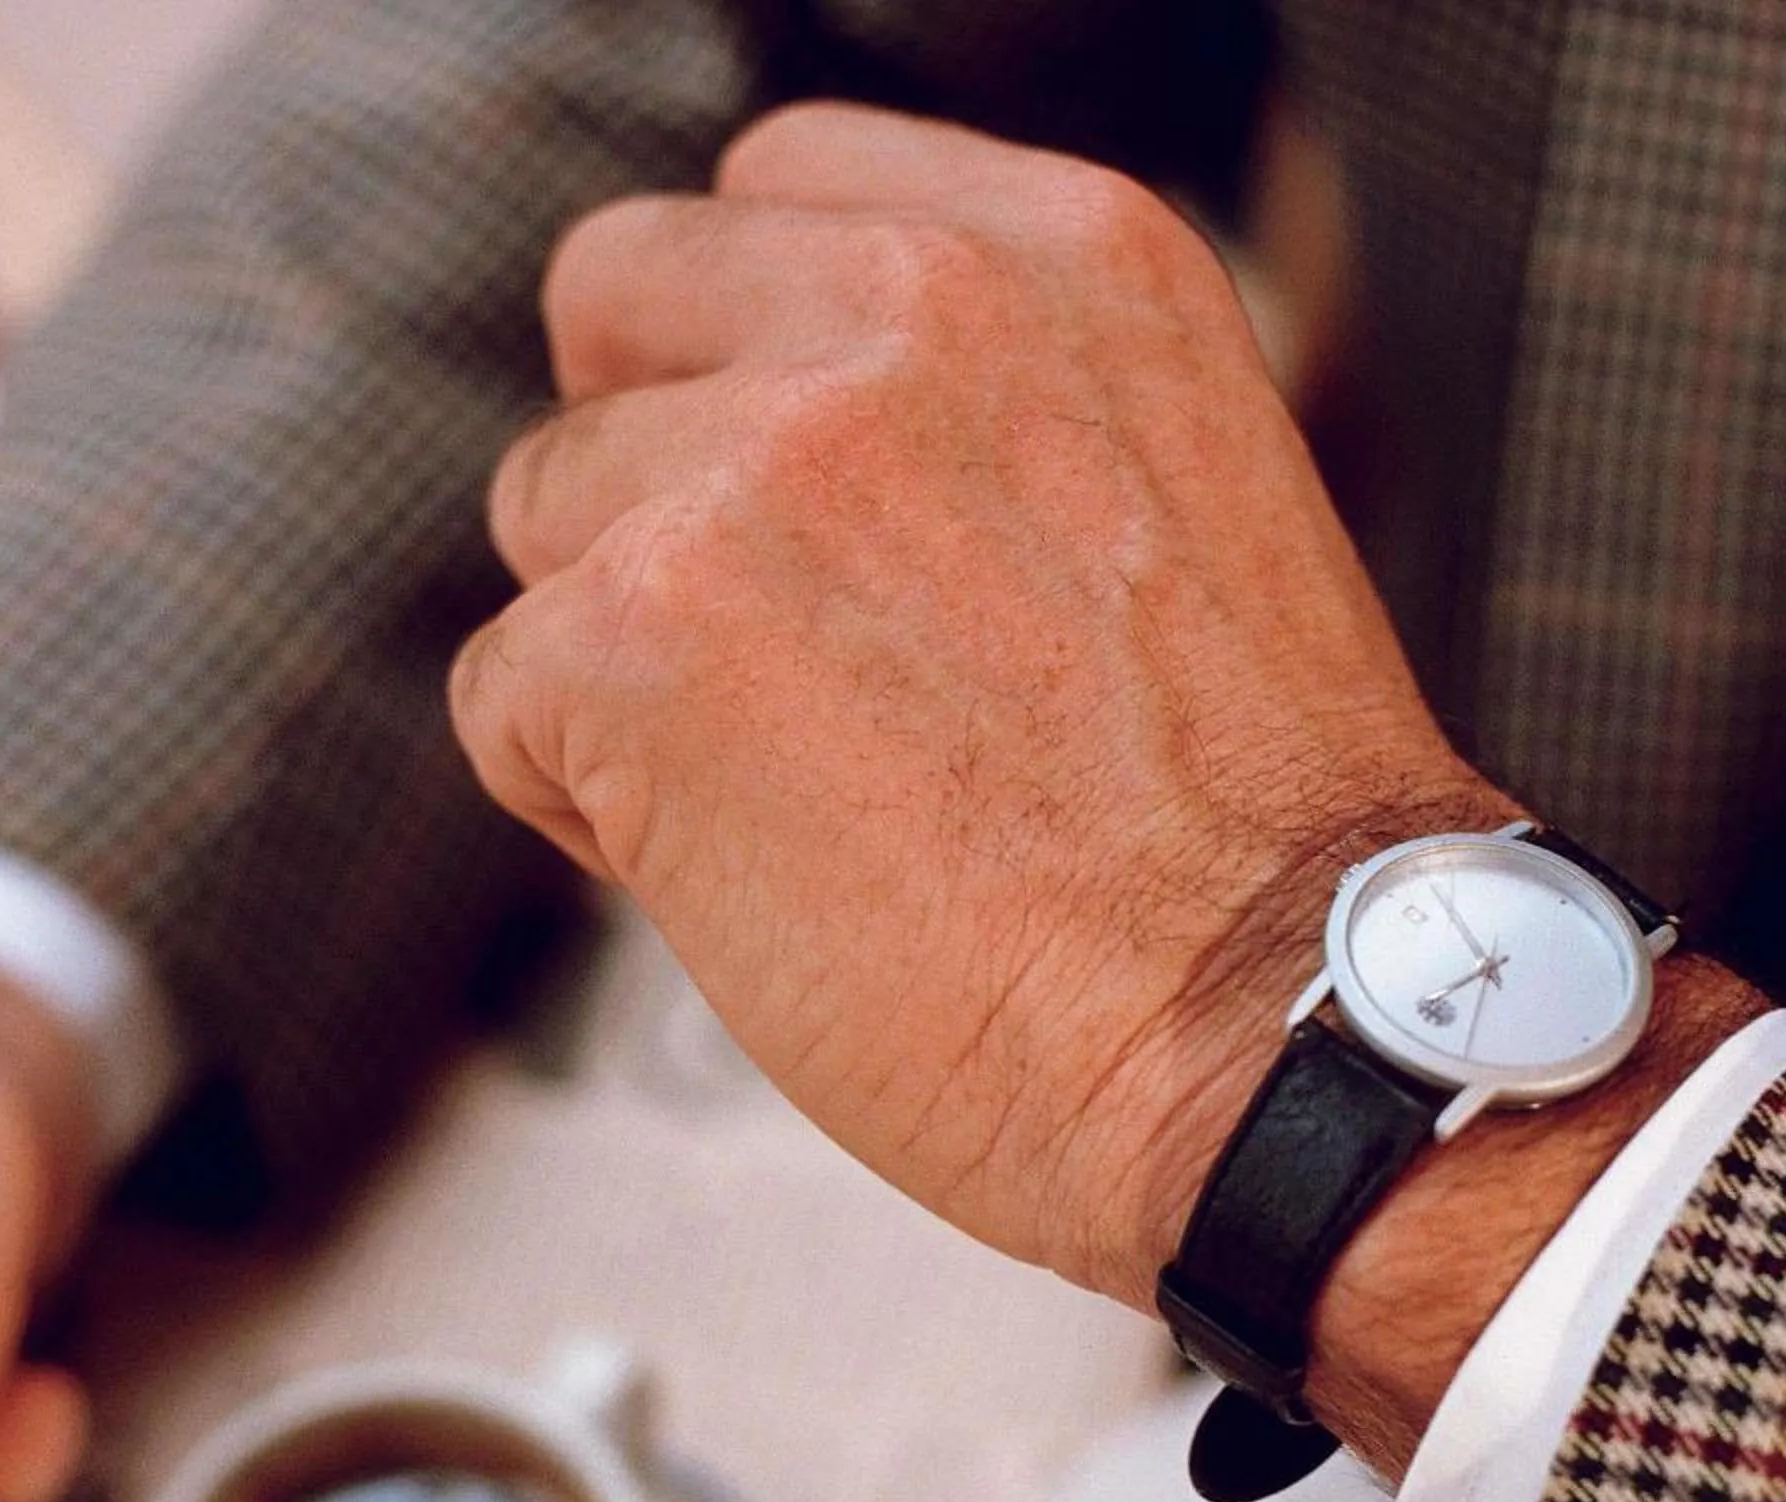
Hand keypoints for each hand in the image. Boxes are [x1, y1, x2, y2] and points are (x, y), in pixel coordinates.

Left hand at [454, 103, 1520, 1306]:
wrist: (1280, 1034)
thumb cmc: (1246, 846)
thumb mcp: (1181, 503)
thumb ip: (992, 408)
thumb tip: (790, 415)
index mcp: (1066, 257)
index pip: (774, 182)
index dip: (746, 344)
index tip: (794, 478)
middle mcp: (913, 308)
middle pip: (618, 303)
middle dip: (653, 468)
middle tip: (764, 643)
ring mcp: (764, 462)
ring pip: (550, 512)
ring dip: (633, 657)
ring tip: (813, 795)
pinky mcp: (640, 632)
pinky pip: (505, 695)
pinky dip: (589, 807)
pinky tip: (761, 876)